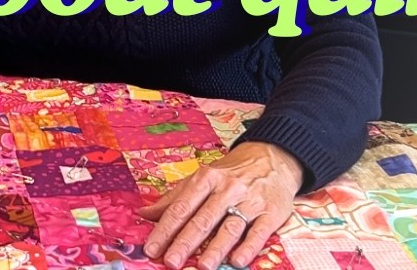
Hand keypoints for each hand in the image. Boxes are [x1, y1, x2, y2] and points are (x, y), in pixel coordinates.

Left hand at [139, 141, 302, 269]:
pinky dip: (248, 247)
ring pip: (230, 227)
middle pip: (203, 219)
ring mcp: (250, 200)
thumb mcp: (202, 177)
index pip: (181, 207)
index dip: (165, 229)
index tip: (152, 248)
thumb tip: (143, 213)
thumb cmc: (230, 172)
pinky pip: (259, 232)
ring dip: (215, 249)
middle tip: (171, 262)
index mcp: (206, 178)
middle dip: (185, 242)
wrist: (272, 157)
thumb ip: (174, 197)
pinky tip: (237, 261)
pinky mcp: (272, 212)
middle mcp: (227, 189)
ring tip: (203, 267)